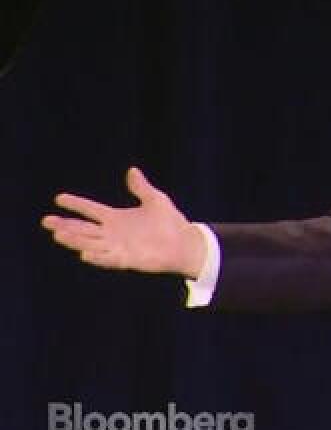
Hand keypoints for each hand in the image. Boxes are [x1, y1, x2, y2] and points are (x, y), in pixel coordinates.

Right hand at [42, 167, 205, 278]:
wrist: (185, 243)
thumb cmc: (170, 222)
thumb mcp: (155, 200)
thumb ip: (141, 187)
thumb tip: (132, 170)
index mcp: (116, 218)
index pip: (90, 210)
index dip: (76, 204)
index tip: (59, 198)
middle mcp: (112, 233)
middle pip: (83, 229)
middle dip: (65, 225)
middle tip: (46, 221)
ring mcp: (117, 247)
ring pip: (90, 243)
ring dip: (75, 240)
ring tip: (58, 234)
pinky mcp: (126, 259)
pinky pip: (108, 259)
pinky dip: (96, 257)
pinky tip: (84, 253)